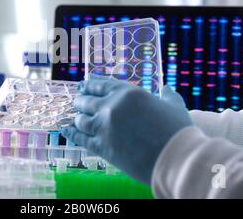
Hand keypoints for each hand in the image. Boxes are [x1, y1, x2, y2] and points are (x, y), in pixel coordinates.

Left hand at [62, 80, 191, 184]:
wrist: (175, 158)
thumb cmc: (177, 131)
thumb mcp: (174, 106)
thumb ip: (167, 96)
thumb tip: (167, 89)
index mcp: (127, 93)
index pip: (101, 84)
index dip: (89, 85)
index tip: (82, 86)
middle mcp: (111, 106)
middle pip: (86, 101)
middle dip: (80, 101)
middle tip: (78, 102)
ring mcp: (103, 126)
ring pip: (80, 119)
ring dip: (77, 118)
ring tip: (75, 118)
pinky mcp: (101, 146)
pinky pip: (80, 138)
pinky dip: (71, 134)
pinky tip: (65, 132)